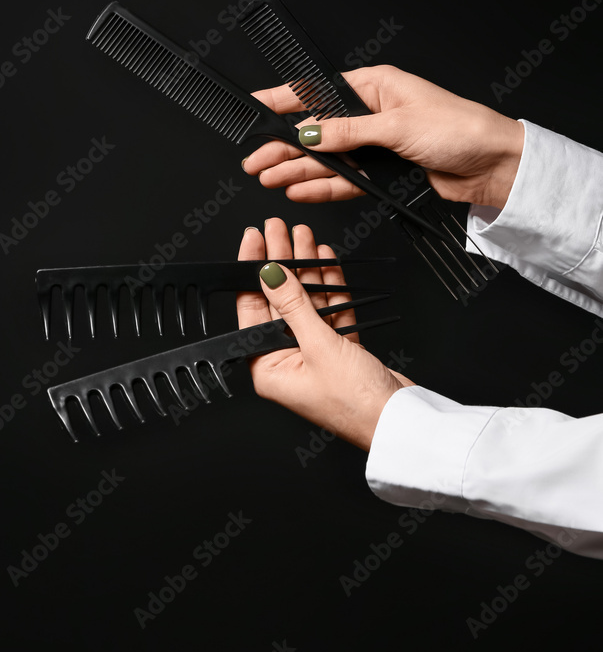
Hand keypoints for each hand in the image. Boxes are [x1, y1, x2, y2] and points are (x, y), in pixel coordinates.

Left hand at [236, 218, 413, 450]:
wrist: (398, 421)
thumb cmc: (355, 403)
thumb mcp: (318, 345)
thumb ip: (293, 305)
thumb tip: (269, 274)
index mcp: (267, 368)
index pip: (252, 308)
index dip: (252, 270)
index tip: (255, 240)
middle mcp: (286, 361)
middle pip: (279, 301)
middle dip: (282, 262)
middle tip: (280, 230)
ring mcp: (313, 355)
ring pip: (306, 302)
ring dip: (307, 269)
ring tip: (304, 237)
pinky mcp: (339, 351)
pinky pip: (329, 312)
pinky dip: (330, 286)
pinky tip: (326, 261)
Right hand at [242, 65, 523, 208]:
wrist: (494, 166)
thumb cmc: (460, 128)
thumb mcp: (397, 125)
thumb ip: (347, 131)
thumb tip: (309, 131)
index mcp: (374, 86)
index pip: (317, 92)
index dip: (282, 100)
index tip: (254, 107)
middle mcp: (371, 113)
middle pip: (316, 130)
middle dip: (283, 146)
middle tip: (255, 160)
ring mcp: (375, 144)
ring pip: (326, 158)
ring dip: (297, 169)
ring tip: (268, 177)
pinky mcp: (383, 171)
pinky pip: (344, 179)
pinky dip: (321, 185)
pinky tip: (298, 189)